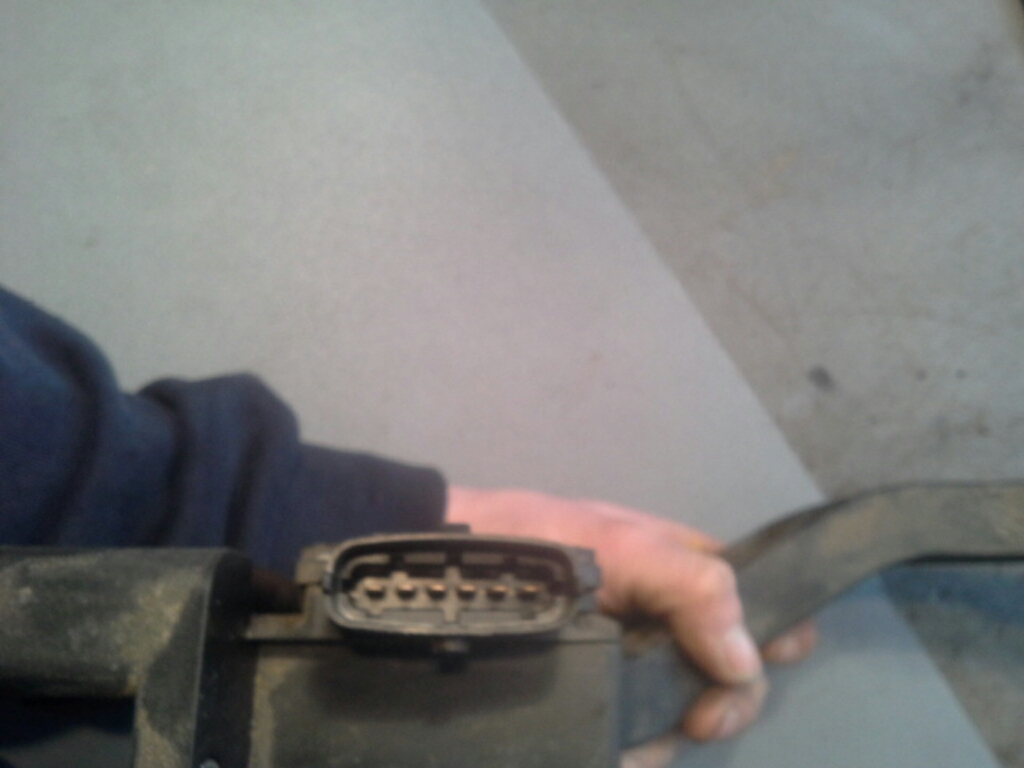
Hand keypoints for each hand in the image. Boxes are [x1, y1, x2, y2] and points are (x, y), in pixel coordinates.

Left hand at [446, 487, 816, 741]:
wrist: (451, 574)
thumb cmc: (537, 543)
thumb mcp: (618, 544)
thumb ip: (690, 586)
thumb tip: (745, 660)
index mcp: (680, 568)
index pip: (750, 597)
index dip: (776, 628)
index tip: (776, 659)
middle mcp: (664, 618)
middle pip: (729, 670)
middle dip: (727, 700)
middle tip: (701, 718)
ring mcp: (630, 662)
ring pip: (684, 711)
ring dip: (673, 733)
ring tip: (643, 741)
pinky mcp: (597, 696)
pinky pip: (636, 734)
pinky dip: (637, 748)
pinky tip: (624, 753)